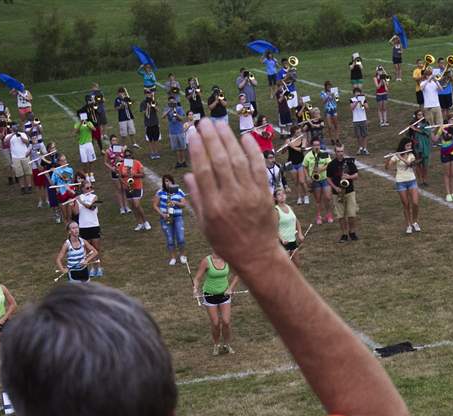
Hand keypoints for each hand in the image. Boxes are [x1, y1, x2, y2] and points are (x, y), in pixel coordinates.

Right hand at [183, 120, 279, 273]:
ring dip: (228, 139)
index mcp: (213, 207)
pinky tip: (244, 137)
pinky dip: (252, 150)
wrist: (256, 255)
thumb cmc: (227, 243)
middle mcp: (231, 198)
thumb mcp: (205, 226)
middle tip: (204, 122)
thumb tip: (188, 175)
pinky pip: (258, 167)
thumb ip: (196, 200)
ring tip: (220, 124)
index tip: (192, 133)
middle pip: (219, 161)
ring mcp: (249, 194)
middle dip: (211, 138)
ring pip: (238, 160)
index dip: (197, 149)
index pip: (203, 171)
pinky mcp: (265, 193)